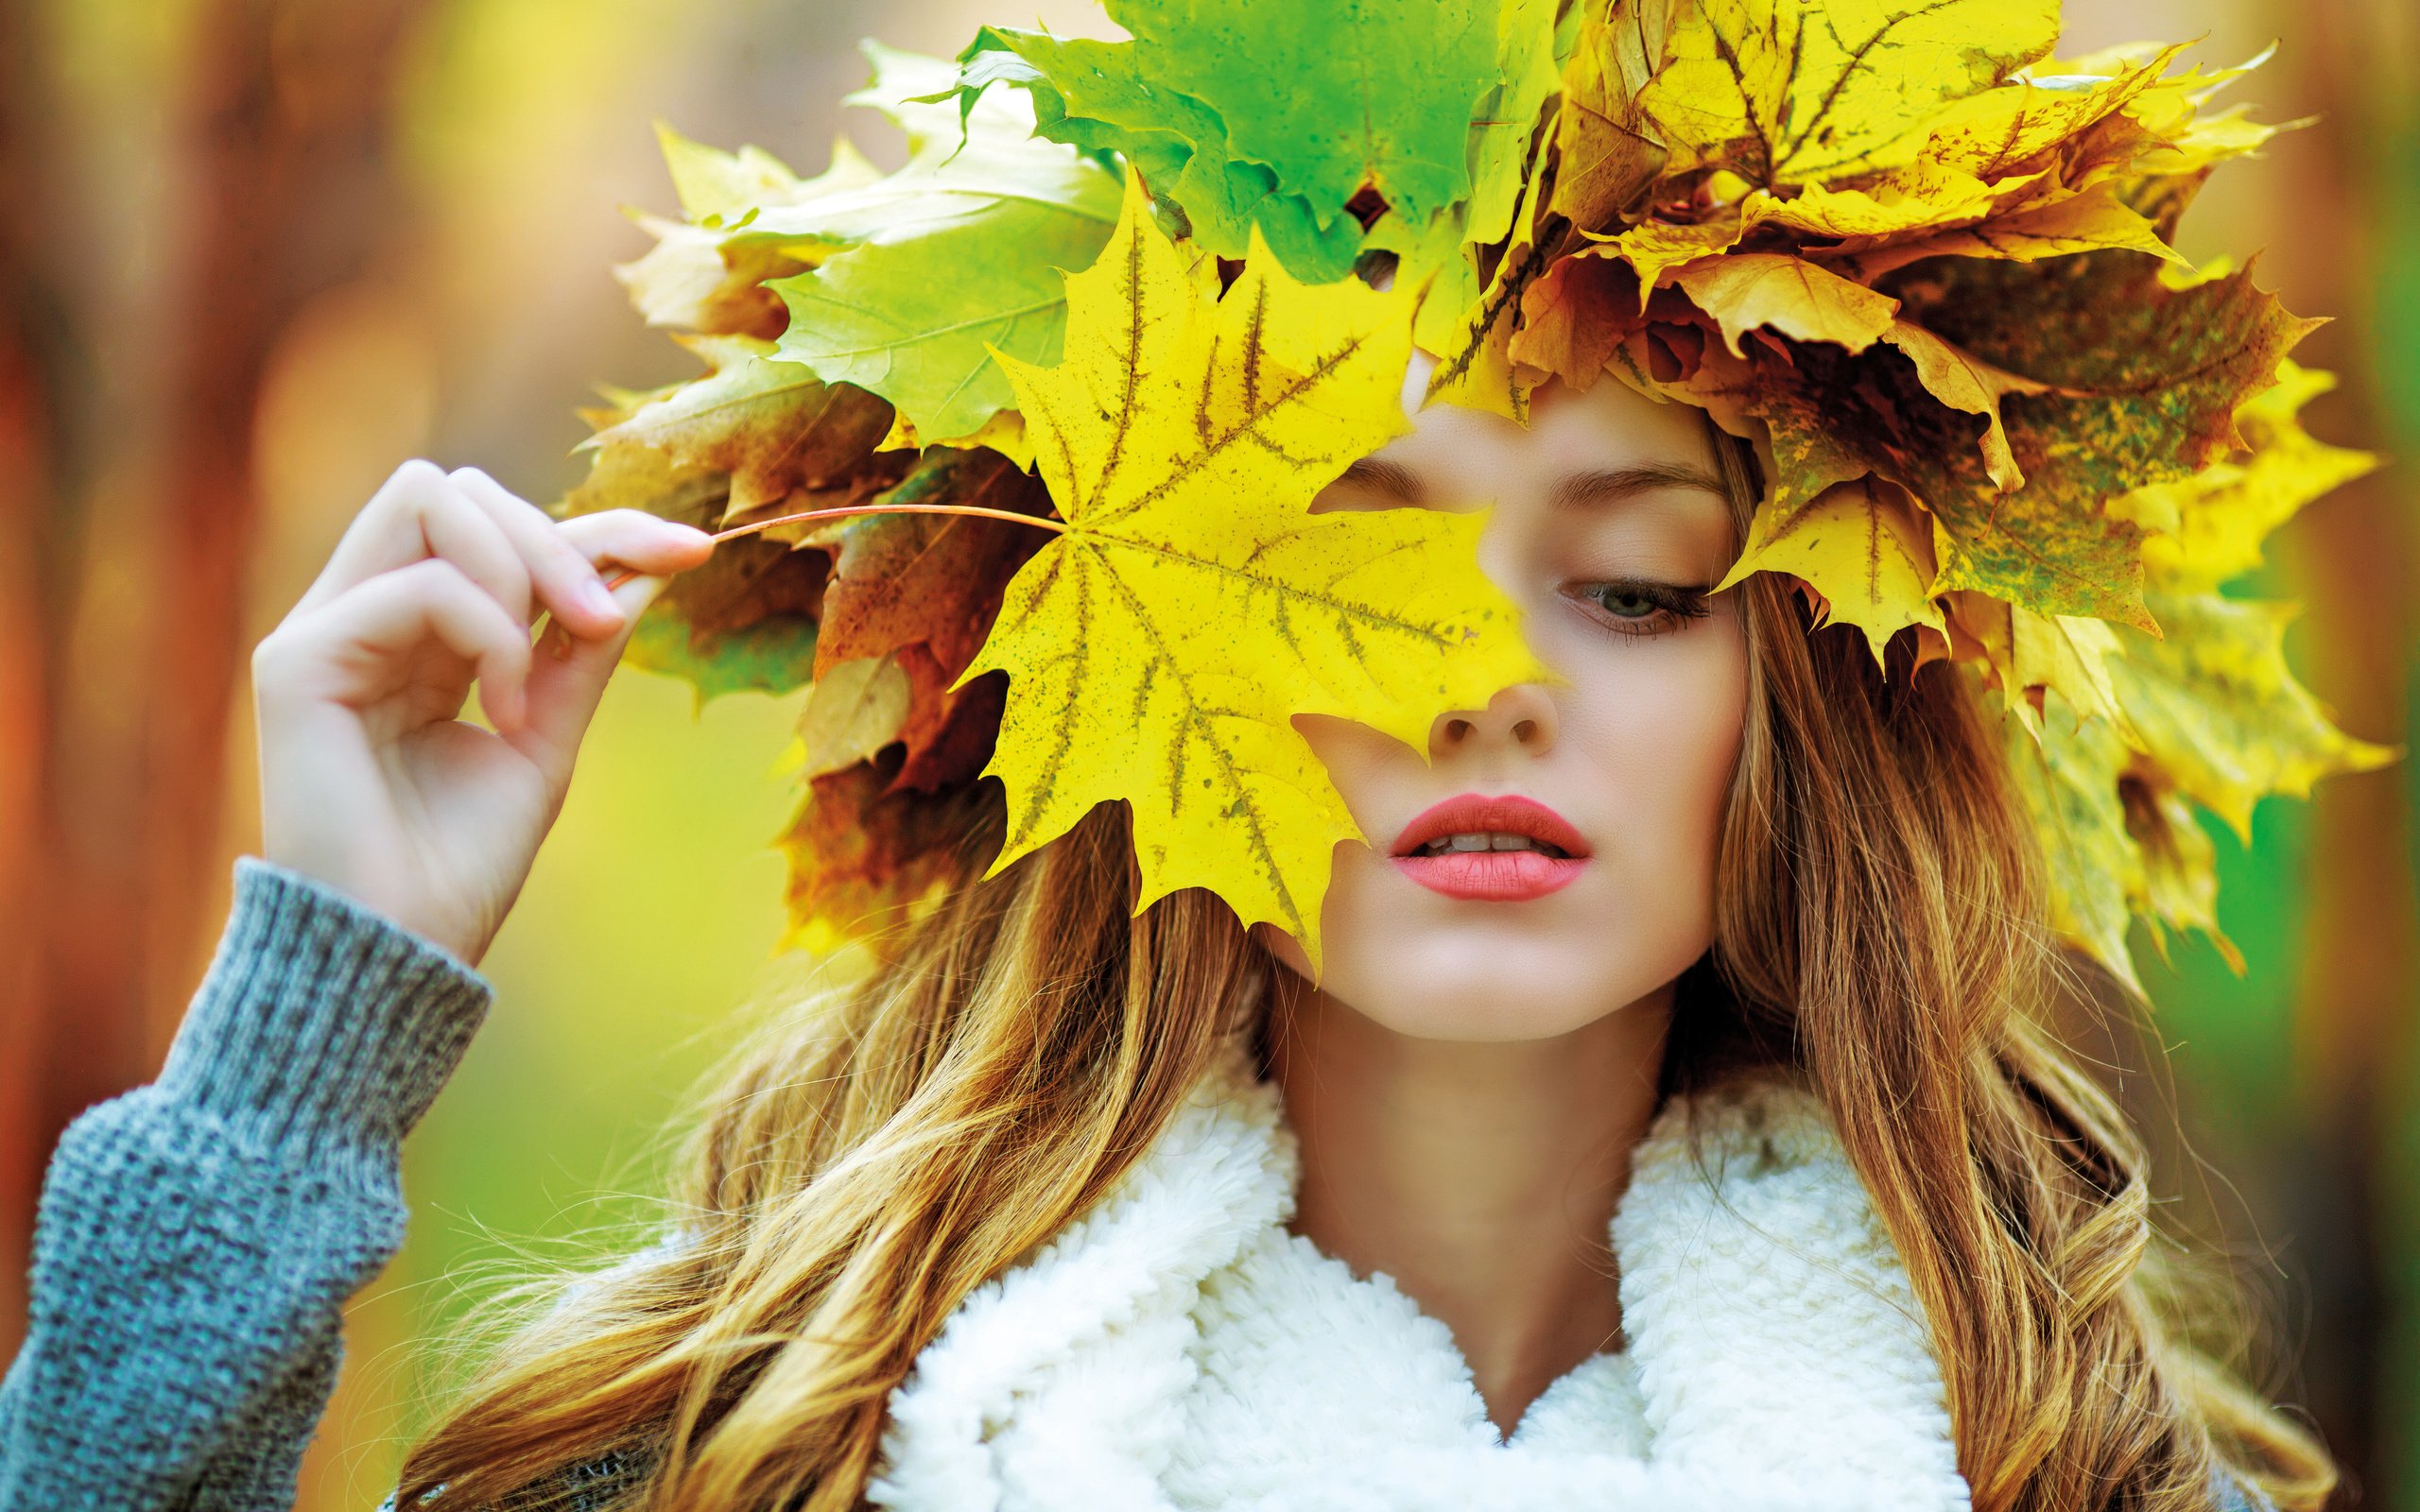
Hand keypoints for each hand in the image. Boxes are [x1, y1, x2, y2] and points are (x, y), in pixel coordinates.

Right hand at [250, 460, 714, 964]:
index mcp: (414, 633)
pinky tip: (502, 712)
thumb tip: (649, 562)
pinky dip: (490, 636)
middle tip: (607, 623)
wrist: (400, 952)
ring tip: (553, 661)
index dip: (603, 526)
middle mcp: (362, 615)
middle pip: (459, 489)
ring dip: (522, 565)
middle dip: (558, 537)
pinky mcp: (298, 660)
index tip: (694, 551)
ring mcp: (324, 630)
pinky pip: (422, 586)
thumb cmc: (460, 865)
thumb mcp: (548, 734)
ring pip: (430, 498)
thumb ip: (583, 647)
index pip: (500, 529)